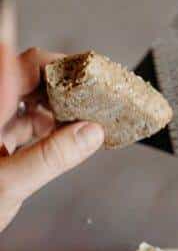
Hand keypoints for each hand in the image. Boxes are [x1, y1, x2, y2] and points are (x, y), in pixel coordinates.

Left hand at [0, 48, 104, 232]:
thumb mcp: (5, 186)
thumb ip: (49, 158)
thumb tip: (89, 133)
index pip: (27, 64)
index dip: (59, 63)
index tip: (89, 73)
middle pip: (30, 79)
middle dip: (64, 86)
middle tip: (94, 96)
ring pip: (28, 101)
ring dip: (58, 107)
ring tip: (86, 118)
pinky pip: (24, 123)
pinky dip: (48, 126)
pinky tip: (66, 137)